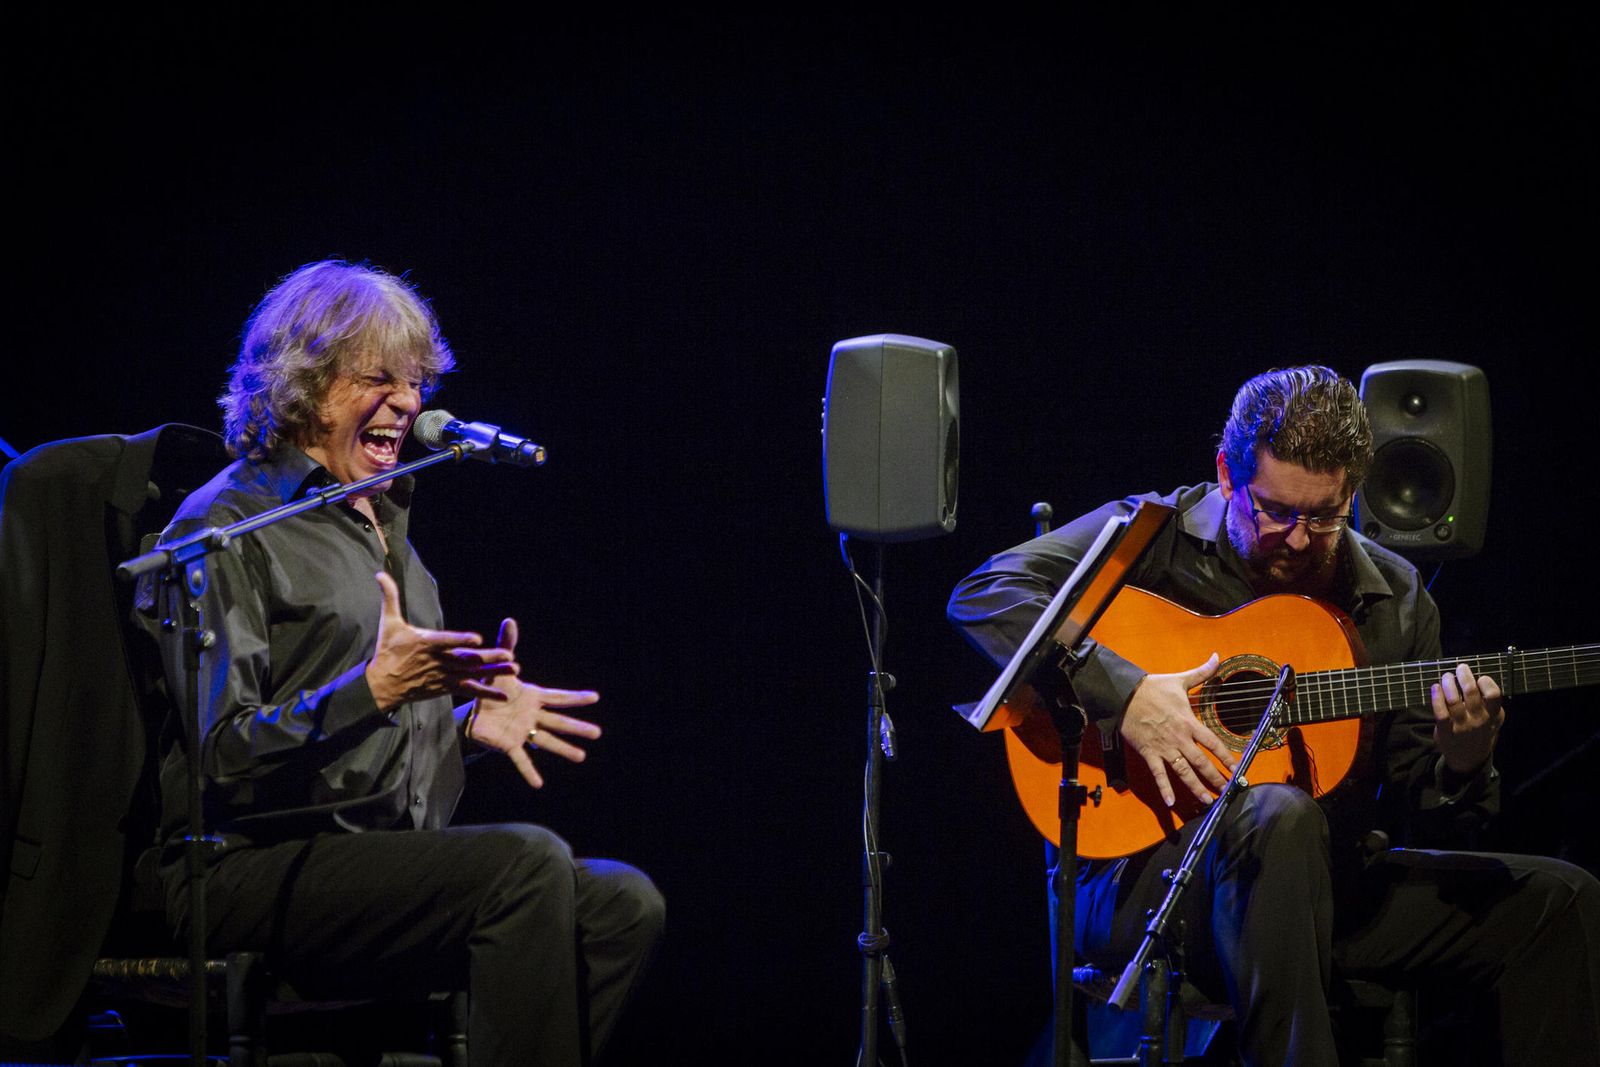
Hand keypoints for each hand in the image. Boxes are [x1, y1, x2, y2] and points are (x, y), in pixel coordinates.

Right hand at [366, 571, 517, 711]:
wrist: (382, 685)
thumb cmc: (387, 651)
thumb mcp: (388, 623)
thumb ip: (390, 597)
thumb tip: (380, 574)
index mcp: (425, 643)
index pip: (446, 641)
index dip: (461, 640)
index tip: (477, 639)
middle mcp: (437, 661)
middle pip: (466, 659)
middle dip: (488, 657)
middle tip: (509, 654)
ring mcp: (444, 676)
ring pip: (471, 674)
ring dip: (493, 672)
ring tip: (514, 669)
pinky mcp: (446, 687)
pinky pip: (468, 690)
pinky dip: (485, 692)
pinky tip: (503, 695)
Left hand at [464, 616, 601, 788]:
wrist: (471, 709)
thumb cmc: (490, 687)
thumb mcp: (499, 666)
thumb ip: (508, 645)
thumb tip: (510, 620)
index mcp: (533, 697)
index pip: (558, 697)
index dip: (576, 698)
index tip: (595, 697)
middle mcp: (532, 716)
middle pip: (558, 722)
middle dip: (578, 727)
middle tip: (597, 733)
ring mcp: (523, 732)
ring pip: (546, 742)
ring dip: (563, 749)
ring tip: (581, 757)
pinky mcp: (508, 745)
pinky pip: (520, 760)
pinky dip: (529, 772)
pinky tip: (539, 785)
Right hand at [1120, 653, 1237, 806]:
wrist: (1125, 695)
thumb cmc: (1153, 688)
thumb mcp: (1180, 680)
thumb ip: (1202, 672)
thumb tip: (1217, 656)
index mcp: (1189, 722)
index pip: (1213, 743)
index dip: (1226, 757)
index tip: (1236, 768)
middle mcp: (1180, 738)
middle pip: (1201, 762)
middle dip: (1215, 778)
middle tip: (1225, 790)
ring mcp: (1164, 747)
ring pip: (1183, 771)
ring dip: (1196, 787)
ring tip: (1207, 800)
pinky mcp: (1149, 753)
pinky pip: (1158, 774)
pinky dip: (1164, 788)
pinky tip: (1170, 802)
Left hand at [1431, 662, 1503, 774]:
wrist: (1470, 758)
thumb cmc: (1481, 731)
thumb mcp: (1493, 719)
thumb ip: (1490, 703)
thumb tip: (1478, 677)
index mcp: (1493, 715)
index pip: (1494, 695)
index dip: (1486, 682)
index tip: (1480, 677)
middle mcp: (1479, 720)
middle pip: (1471, 692)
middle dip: (1464, 675)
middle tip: (1460, 667)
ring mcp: (1462, 726)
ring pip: (1453, 699)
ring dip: (1448, 683)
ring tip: (1446, 676)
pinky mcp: (1446, 731)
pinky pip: (1440, 712)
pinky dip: (1436, 697)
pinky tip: (1435, 688)